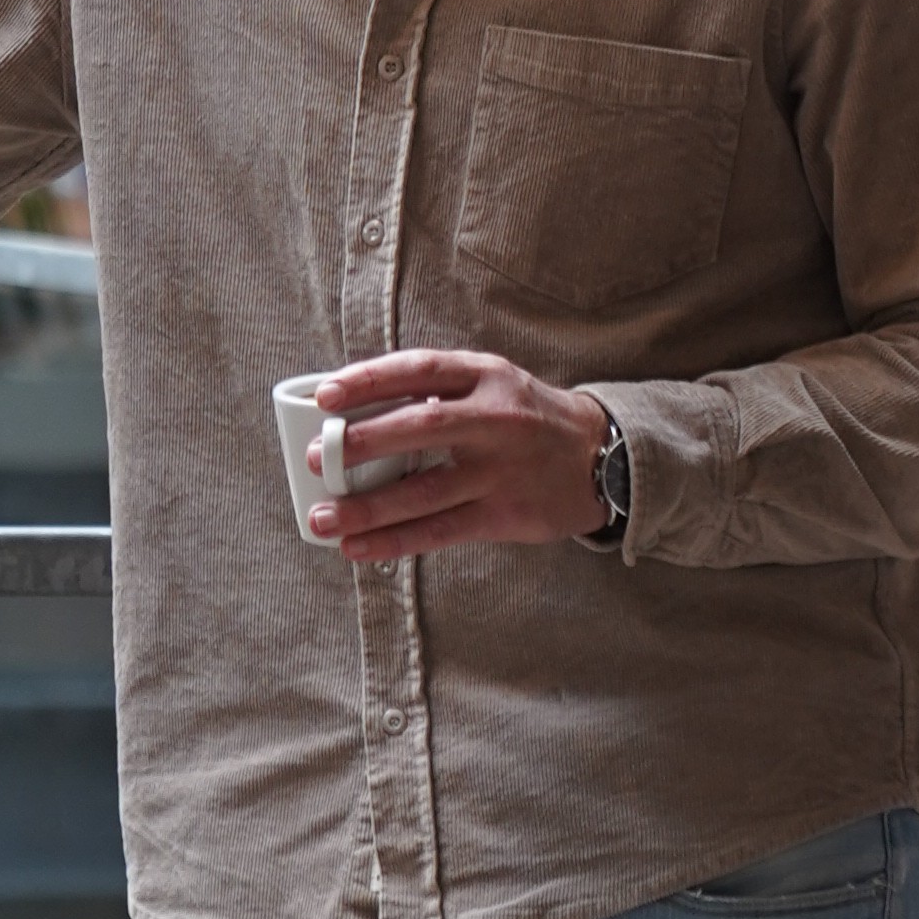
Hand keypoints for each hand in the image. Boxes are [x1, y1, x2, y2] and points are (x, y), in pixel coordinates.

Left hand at [307, 343, 610, 560]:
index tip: (325, 396)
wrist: (602, 458)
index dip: (370, 380)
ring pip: (425, 491)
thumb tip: (357, 412)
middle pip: (423, 427)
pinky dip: (396, 541)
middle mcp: (497, 419)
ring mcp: (502, 470)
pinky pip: (441, 531)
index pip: (421, 370)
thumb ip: (440, 392)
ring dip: (369, 508)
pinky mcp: (506, 514)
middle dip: (364, 443)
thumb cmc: (527, 418)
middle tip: (317, 459)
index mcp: (487, 376)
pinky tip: (360, 548)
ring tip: (324, 519)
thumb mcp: (494, 384)